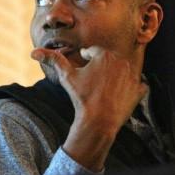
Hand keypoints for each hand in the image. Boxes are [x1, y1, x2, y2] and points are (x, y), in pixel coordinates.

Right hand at [31, 45, 145, 170]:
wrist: (98, 122)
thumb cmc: (82, 98)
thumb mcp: (67, 77)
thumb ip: (53, 60)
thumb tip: (34, 52)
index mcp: (104, 54)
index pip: (93, 52)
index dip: (86, 63)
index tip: (84, 76)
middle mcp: (122, 61)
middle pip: (108, 61)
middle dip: (100, 69)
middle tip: (93, 85)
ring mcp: (133, 75)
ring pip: (121, 71)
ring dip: (114, 77)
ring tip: (103, 91)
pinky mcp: (140, 89)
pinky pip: (136, 85)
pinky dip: (129, 90)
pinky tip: (118, 97)